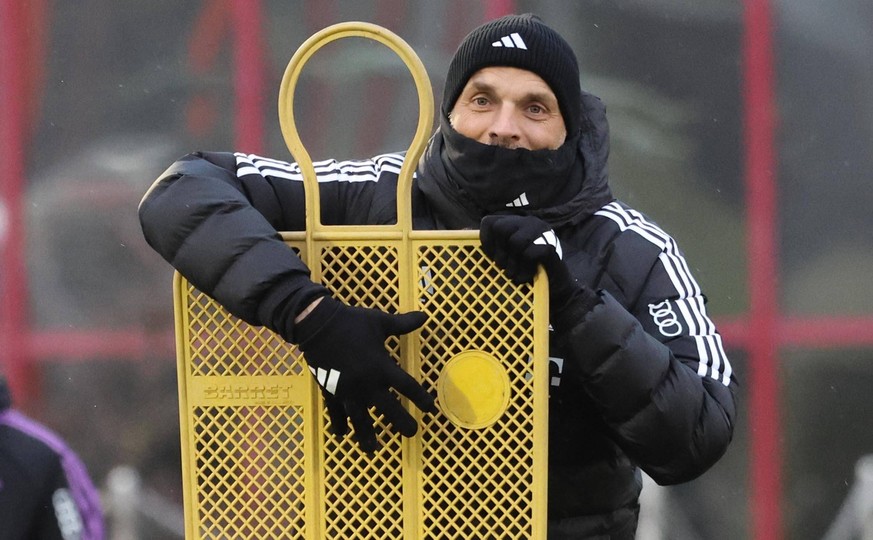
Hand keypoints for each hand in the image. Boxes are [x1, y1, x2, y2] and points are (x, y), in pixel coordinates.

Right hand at [294, 296, 436, 452]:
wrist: (317, 324)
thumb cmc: (352, 322)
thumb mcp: (380, 321)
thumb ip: (403, 324)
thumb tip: (424, 316)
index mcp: (382, 366)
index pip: (408, 386)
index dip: (421, 398)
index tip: (430, 409)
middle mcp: (367, 384)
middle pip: (389, 409)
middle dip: (401, 422)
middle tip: (411, 433)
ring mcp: (348, 390)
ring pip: (360, 419)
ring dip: (366, 434)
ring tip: (372, 449)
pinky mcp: (330, 391)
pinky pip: (335, 412)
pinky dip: (338, 424)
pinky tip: (341, 435)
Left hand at [480, 215, 595, 319]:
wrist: (557, 290)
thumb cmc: (527, 274)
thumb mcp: (508, 258)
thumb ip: (492, 247)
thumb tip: (464, 232)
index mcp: (516, 223)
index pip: (490, 222)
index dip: (487, 241)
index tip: (492, 258)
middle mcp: (529, 222)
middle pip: (501, 228)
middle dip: (500, 253)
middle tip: (506, 268)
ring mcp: (542, 232)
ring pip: (515, 241)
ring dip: (513, 264)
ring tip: (517, 274)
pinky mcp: (550, 245)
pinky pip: (529, 253)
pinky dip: (525, 269)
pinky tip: (528, 276)